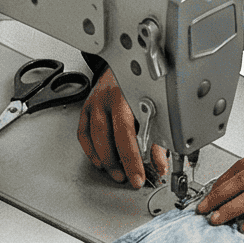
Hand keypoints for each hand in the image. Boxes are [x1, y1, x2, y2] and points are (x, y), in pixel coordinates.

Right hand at [76, 65, 165, 188]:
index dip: (135, 158)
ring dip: (106, 159)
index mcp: (129, 96)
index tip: (140, 177)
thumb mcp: (155, 109)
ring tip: (117, 173)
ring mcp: (95, 102)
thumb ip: (158, 138)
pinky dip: (91, 151)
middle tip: (129, 179)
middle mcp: (109, 98)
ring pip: (95, 136)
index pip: (130, 133)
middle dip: (120, 162)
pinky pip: (83, 134)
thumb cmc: (142, 86)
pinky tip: (100, 161)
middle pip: (110, 135)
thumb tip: (160, 166)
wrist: (124, 63)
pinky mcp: (86, 107)